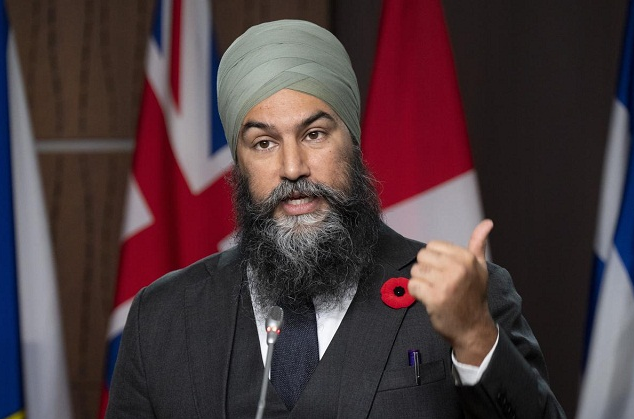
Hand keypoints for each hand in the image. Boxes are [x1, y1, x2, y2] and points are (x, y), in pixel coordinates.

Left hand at [408, 219, 497, 364]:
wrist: (473, 328)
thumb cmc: (473, 296)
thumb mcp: (480, 268)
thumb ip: (478, 244)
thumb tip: (487, 222)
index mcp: (467, 258)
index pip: (432, 245)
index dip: (434, 259)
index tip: (444, 272)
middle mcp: (458, 268)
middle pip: (422, 256)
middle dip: (426, 270)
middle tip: (438, 283)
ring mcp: (446, 283)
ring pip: (415, 271)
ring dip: (420, 282)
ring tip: (434, 291)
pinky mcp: (434, 297)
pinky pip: (412, 285)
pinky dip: (416, 293)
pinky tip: (428, 299)